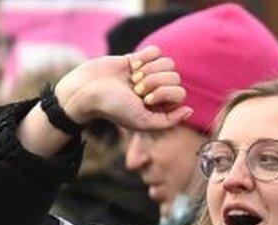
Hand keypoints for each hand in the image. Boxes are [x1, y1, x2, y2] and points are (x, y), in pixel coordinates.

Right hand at [55, 46, 191, 130]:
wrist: (87, 90)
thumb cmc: (113, 108)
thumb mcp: (142, 122)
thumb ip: (169, 121)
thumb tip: (190, 110)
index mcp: (159, 106)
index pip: (180, 93)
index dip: (164, 93)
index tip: (144, 99)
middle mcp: (156, 90)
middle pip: (175, 76)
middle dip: (155, 81)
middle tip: (135, 89)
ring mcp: (148, 74)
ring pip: (168, 62)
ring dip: (150, 69)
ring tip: (133, 78)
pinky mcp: (138, 59)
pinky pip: (156, 50)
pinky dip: (145, 56)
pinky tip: (132, 65)